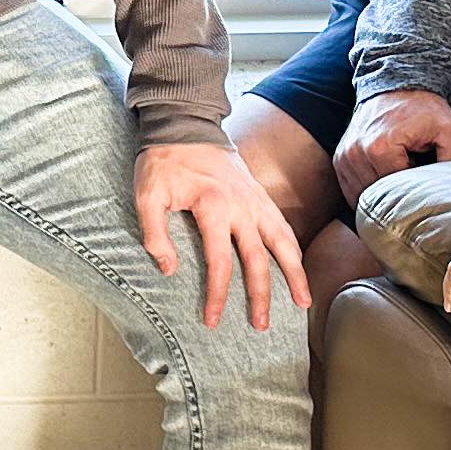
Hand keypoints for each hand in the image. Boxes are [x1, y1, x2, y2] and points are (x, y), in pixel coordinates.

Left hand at [135, 141, 311, 331]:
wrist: (184, 124)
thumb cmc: (163, 161)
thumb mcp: (147, 195)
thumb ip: (154, 233)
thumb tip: (168, 269)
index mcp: (214, 207)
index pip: (220, 262)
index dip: (217, 295)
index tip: (213, 319)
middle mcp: (242, 207)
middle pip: (258, 260)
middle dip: (260, 296)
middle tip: (261, 325)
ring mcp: (256, 201)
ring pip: (284, 242)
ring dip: (294, 274)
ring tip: (303, 302)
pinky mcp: (260, 196)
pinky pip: (284, 227)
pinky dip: (294, 249)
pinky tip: (297, 267)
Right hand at [331, 88, 450, 204]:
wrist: (396, 84)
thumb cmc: (423, 109)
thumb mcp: (449, 130)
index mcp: (380, 149)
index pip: (395, 192)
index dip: (413, 191)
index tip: (423, 178)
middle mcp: (356, 153)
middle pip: (377, 196)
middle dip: (396, 194)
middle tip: (412, 179)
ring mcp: (344, 157)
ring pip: (362, 197)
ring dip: (379, 194)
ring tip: (397, 176)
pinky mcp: (340, 159)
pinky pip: (351, 189)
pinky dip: (366, 190)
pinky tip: (382, 180)